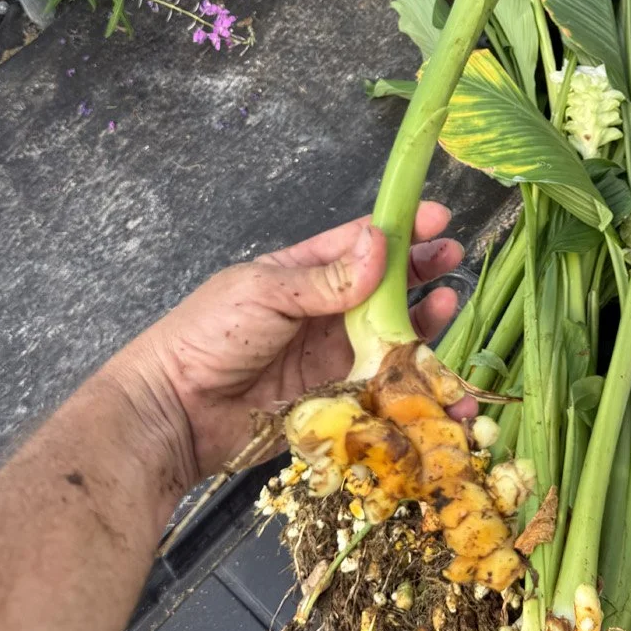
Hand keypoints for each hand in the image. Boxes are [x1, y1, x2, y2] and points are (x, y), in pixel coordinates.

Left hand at [124, 203, 463, 482]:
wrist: (175, 413)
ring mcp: (328, 356)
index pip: (356, 244)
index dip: (396, 230)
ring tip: (449, 304)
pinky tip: (433, 369)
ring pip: (387, 334)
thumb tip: (380, 243)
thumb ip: (326, 278)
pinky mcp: (334, 398)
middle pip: (381, 288)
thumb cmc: (208, 336)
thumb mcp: (266, 292)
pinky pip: (379, 383)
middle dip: (419, 271)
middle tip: (454, 258)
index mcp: (299, 273)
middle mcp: (320, 312)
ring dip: (422, 321)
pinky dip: (409, 377)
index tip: (436, 217)